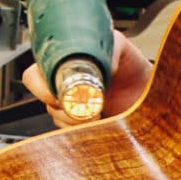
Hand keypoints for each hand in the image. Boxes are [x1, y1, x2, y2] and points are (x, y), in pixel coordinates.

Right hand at [22, 30, 153, 127]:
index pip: (33, 76)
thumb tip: (106, 68)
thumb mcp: (120, 46)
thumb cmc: (130, 64)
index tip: (59, 95)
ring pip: (58, 120)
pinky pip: (71, 133)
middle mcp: (61, 86)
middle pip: (44, 101)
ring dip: (76, 121)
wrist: (147, 88)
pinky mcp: (81, 126)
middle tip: (85, 107)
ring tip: (99, 113)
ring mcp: (70, 107)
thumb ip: (111, 49)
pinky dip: (84, 130)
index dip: (42, 88)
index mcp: (62, 64)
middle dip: (61, 109)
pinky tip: (100, 121)